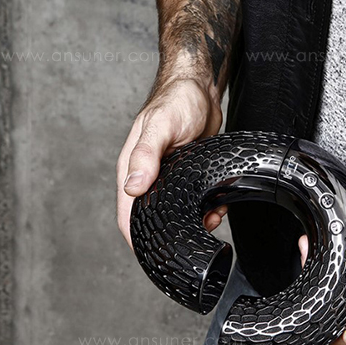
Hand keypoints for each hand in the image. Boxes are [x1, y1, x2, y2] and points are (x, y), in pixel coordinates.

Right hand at [116, 79, 225, 248]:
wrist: (201, 87)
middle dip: (171, 233)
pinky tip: (218, 208)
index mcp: (132, 169)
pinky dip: (206, 208)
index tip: (153, 256)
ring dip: (193, 221)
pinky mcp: (188, 174)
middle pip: (152, 218)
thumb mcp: (160, 126)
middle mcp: (149, 176)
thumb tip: (132, 188)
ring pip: (176, 211)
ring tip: (211, 221)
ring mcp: (169, 177)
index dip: (137, 239)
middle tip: (192, 240)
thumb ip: (145, 156)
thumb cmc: (176, 100)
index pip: (127, 214)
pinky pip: (193, 199)